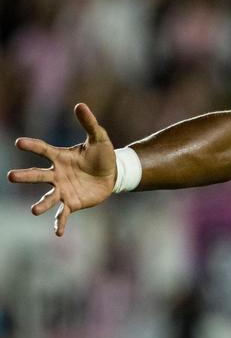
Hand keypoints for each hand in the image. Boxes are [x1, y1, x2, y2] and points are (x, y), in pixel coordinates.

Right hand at [7, 104, 116, 235]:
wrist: (113, 174)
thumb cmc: (102, 155)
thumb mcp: (99, 138)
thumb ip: (89, 123)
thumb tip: (80, 105)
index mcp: (60, 157)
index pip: (43, 150)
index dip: (32, 146)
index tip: (20, 142)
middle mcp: (57, 174)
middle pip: (38, 175)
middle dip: (25, 176)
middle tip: (11, 176)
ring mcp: (62, 190)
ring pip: (47, 198)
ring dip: (41, 205)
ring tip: (34, 210)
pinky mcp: (72, 203)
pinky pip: (62, 214)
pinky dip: (59, 223)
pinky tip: (58, 233)